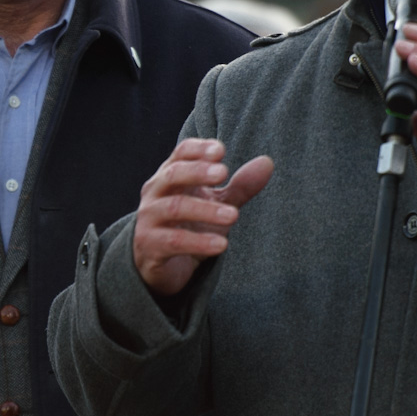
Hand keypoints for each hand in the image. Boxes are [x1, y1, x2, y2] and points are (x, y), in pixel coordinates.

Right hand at [132, 139, 273, 296]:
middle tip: (224, 173)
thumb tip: (267, 162)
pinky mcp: (150, 246)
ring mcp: (149, 219)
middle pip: (173, 174)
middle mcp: (155, 193)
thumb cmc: (190, 226)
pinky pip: (174, 241)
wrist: (163, 266)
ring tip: (234, 215)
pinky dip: (199, 242)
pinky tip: (222, 244)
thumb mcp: (217, 204)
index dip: (199, 149)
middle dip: (198, 171)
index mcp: (171, 176)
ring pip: (175, 207)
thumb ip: (240, 185)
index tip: (221, 151)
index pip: (181, 153)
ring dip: (205, 210)